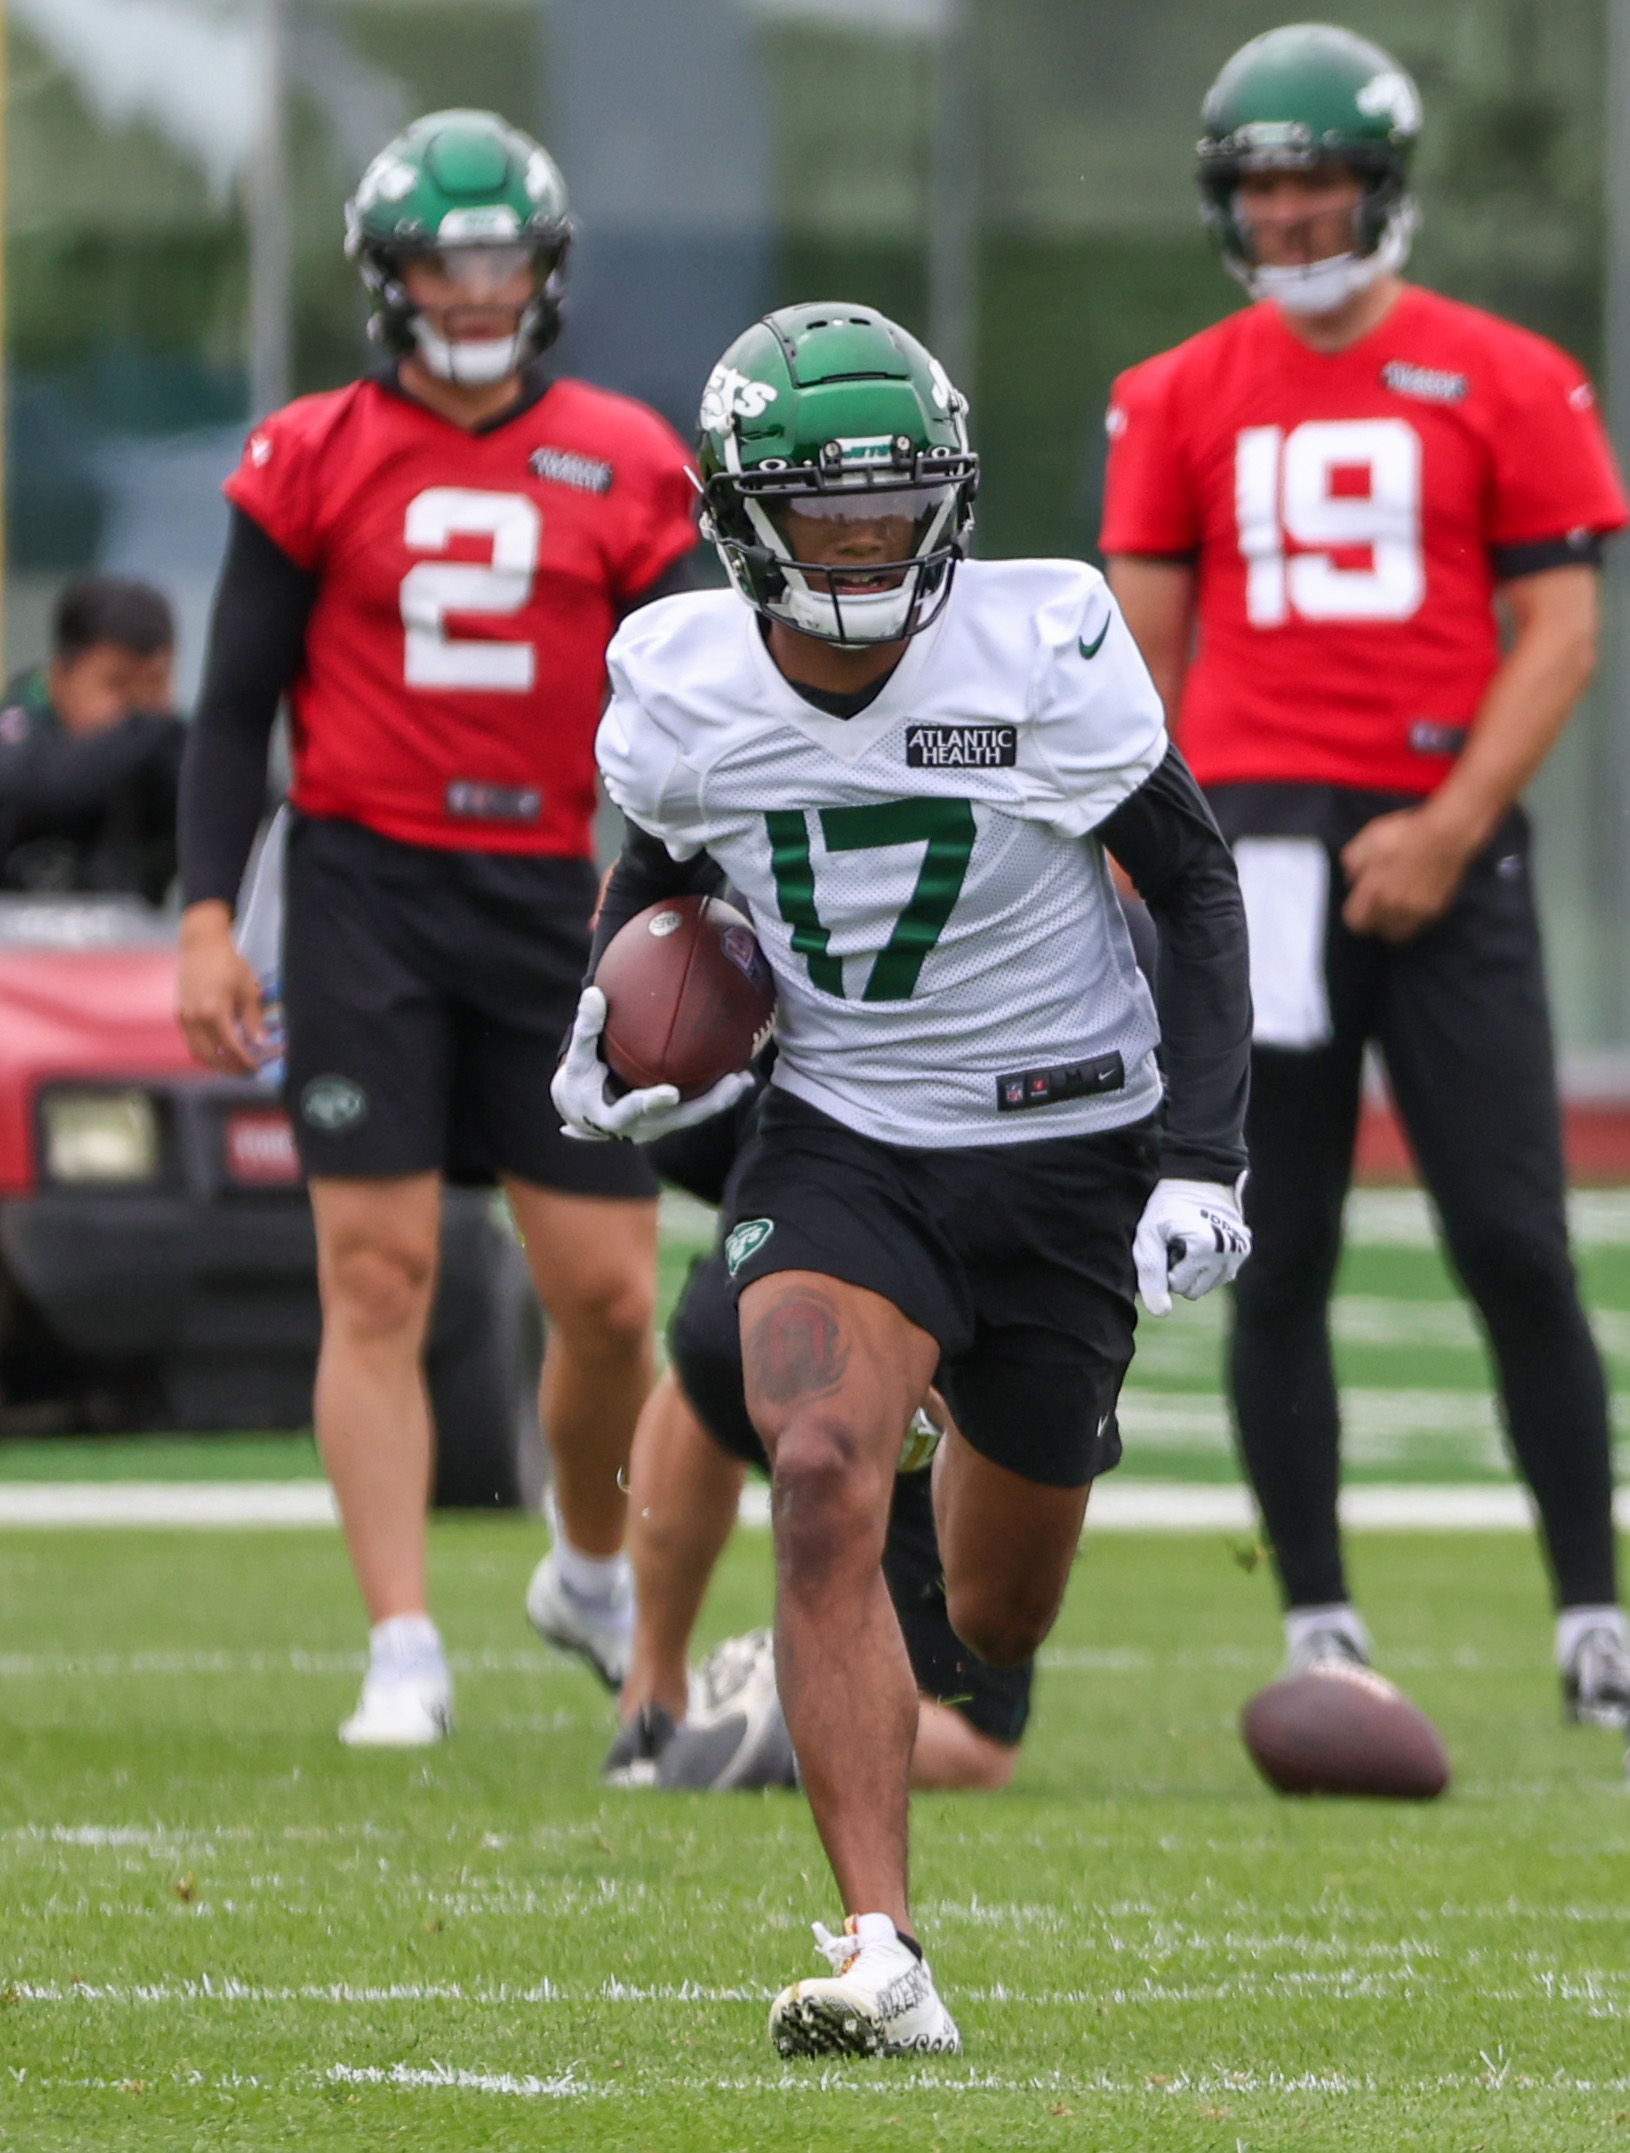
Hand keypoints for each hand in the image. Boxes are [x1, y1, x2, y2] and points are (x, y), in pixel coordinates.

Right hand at [176, 901, 265, 1074]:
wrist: (201, 945)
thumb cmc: (228, 964)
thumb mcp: (247, 990)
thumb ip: (252, 1019)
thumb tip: (260, 1043)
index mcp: (213, 1012)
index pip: (231, 1046)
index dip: (244, 1060)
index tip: (255, 1067)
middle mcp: (194, 1018)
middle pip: (210, 1056)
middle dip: (228, 1068)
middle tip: (245, 1071)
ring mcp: (183, 1017)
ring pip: (197, 1052)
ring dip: (214, 1062)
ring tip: (232, 1065)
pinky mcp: (178, 1013)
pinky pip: (190, 1040)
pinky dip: (203, 1050)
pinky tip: (218, 1050)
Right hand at [550, 985, 755, 1142]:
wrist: (584, 1112)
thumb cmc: (580, 1081)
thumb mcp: (577, 1058)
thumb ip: (587, 1029)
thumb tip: (594, 993)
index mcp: (614, 1117)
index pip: (634, 1111)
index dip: (652, 1103)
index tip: (671, 1093)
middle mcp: (642, 1129)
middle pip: (681, 1119)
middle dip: (710, 1103)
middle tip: (735, 1082)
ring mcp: (660, 1128)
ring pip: (695, 1117)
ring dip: (721, 1100)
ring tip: (745, 1078)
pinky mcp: (671, 1123)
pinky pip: (697, 1110)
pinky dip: (716, 1096)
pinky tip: (737, 1075)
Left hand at [1134, 1176, 1250, 1316]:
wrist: (1198, 1177)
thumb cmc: (1167, 1206)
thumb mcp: (1148, 1235)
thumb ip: (1150, 1273)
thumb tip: (1161, 1312)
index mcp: (1205, 1248)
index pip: (1176, 1286)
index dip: (1164, 1267)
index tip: (1165, 1242)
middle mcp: (1229, 1253)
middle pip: (1194, 1291)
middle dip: (1180, 1273)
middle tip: (1176, 1243)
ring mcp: (1240, 1253)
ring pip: (1208, 1286)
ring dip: (1195, 1270)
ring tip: (1189, 1241)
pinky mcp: (1245, 1250)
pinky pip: (1222, 1275)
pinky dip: (1210, 1265)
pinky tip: (1204, 1243)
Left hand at [1339, 805, 1476, 942]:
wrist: (1448, 835)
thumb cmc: (1408, 835)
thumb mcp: (1369, 839)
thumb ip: (1352, 862)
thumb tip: (1351, 878)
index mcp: (1374, 890)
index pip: (1355, 921)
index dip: (1354, 913)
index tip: (1358, 904)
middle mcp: (1395, 906)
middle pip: (1375, 929)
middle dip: (1371, 919)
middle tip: (1374, 905)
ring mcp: (1416, 911)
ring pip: (1395, 933)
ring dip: (1390, 923)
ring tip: (1391, 908)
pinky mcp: (1434, 910)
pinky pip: (1416, 925)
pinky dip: (1410, 919)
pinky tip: (1409, 904)